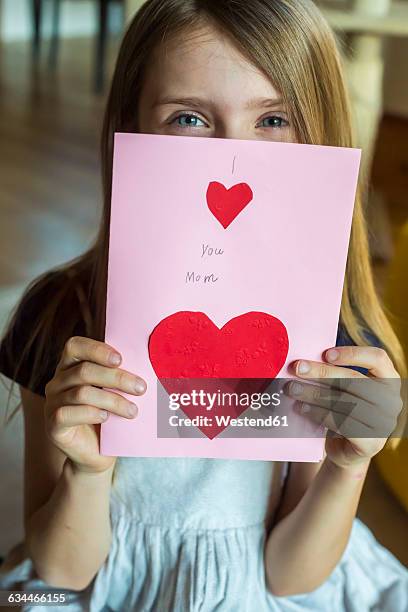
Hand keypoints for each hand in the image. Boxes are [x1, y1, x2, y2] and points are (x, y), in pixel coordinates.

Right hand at [44, 336, 146, 473]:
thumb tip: (148, 365)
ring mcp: (52, 403)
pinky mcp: (53, 425)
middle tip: (141, 388)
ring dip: (112, 400)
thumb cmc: (109, 417)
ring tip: (133, 411)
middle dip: (116, 378)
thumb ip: (119, 376)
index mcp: (71, 367)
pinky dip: (91, 414)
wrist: (97, 454)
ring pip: (82, 393)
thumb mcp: (114, 392)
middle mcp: (57, 382)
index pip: (75, 346)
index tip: (121, 359)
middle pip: (84, 371)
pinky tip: (106, 418)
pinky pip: (68, 414)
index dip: (97, 349)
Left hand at [285, 346, 402, 468]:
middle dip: (322, 373)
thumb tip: (304, 360)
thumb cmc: (344, 409)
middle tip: (297, 368)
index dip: (352, 354)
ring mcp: (384, 424)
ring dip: (315, 394)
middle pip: (355, 380)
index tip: (326, 354)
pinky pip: (341, 423)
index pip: (377, 358)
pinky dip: (318, 414)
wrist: (346, 450)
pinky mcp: (371, 443)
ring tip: (293, 389)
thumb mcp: (345, 389)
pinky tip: (302, 408)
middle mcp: (392, 401)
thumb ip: (334, 373)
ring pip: (345, 402)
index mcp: (390, 380)